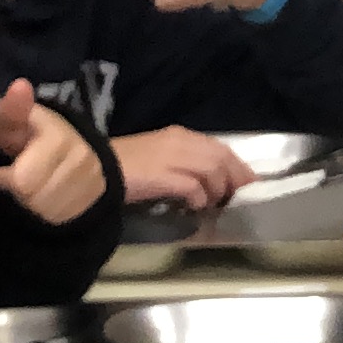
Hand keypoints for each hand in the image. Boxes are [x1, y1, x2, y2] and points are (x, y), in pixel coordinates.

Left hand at [0, 83, 107, 224]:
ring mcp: (92, 182)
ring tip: (29, 190)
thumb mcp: (13, 122)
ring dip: (30, 205)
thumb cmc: (29, 137)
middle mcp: (82, 158)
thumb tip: (20, 86)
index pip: (22, 180)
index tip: (0, 173)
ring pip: (46, 211)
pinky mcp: (96, 201)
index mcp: (60, 136)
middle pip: (33, 197)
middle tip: (15, 182)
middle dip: (17, 193)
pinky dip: (45, 214)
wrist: (73, 154)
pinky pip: (60, 219)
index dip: (5, 179)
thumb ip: (13, 109)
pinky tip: (43, 201)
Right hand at [113, 125, 253, 208]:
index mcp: (179, 135)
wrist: (95, 168)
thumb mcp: (158, 157)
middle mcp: (180, 142)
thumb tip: (205, 184)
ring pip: (212, 170)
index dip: (238, 166)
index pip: (220, 147)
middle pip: (222, 157)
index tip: (248, 183)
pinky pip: (193, 187)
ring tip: (211, 205)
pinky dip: (198, 198)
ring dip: (216, 190)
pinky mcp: (163, 175)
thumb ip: (182, 164)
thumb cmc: (123, 165)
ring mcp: (172, 157)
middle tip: (239, 198)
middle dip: (236, 179)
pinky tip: (192, 207)